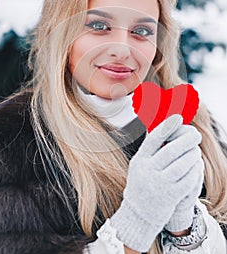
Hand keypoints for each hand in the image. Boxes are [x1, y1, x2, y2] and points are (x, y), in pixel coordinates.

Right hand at [110, 115, 202, 251]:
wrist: (138, 215)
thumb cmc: (141, 185)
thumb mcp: (139, 165)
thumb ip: (150, 149)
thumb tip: (163, 128)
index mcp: (140, 160)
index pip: (153, 139)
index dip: (167, 127)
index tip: (179, 118)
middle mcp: (148, 171)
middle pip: (171, 151)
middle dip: (186, 140)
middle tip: (195, 134)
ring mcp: (159, 184)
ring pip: (182, 165)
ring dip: (192, 155)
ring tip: (195, 150)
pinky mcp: (170, 197)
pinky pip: (187, 180)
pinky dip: (194, 171)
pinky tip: (196, 166)